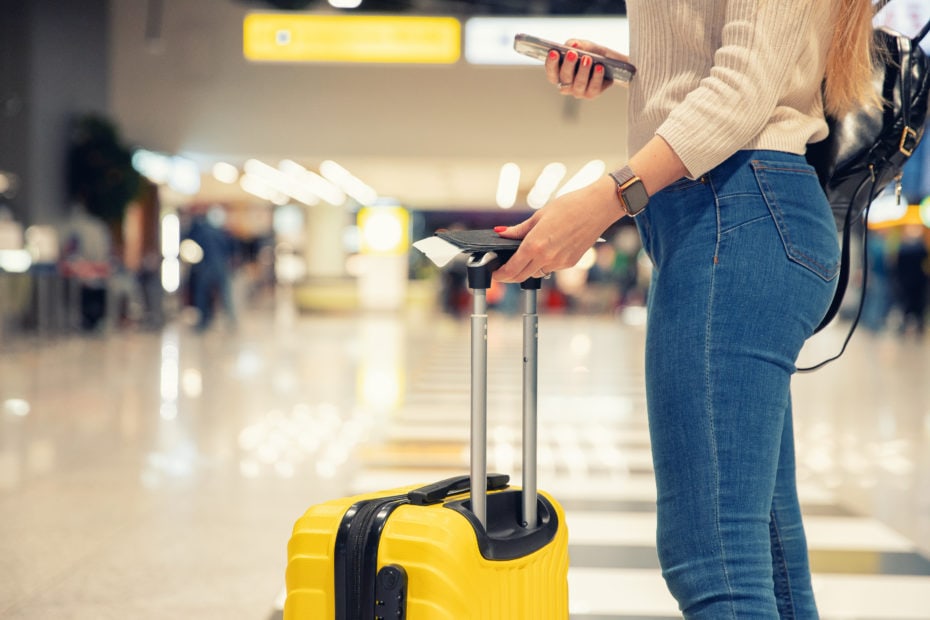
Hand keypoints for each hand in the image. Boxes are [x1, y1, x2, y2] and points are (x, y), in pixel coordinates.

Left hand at [493, 176, 622, 282]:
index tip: (495, 273)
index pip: (511, 268)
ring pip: (536, 273)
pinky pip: (551, 268)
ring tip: (524, 257)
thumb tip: (501, 233)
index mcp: (535, 245)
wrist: (597, 207)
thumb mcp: (539, 215)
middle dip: (510, 276)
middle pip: (521, 276)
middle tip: (503, 270)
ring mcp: (559, 263)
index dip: (500, 274)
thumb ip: (518, 230)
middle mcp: (547, 258)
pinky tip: (545, 251)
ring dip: (527, 269)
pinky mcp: (570, 263)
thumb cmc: (569, 206)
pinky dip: (543, 264)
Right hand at [545, 39, 628, 98]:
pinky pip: (593, 88)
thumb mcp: (582, 45)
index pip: (551, 72)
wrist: (610, 62)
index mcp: (559, 74)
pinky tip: (599, 67)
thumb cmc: (591, 54)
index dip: (551, 63)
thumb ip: (575, 43)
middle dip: (568, 65)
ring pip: (578, 84)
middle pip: (564, 78)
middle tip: (572, 53)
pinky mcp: (591, 94)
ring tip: (587, 58)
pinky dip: (596, 77)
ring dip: (583, 71)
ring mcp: (578, 91)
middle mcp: (566, 85)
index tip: (554, 52)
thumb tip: (573, 44)